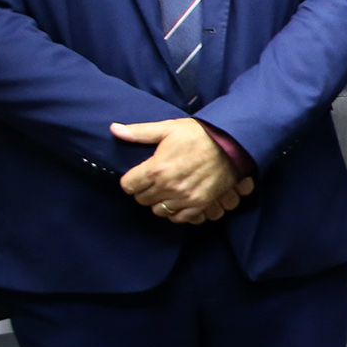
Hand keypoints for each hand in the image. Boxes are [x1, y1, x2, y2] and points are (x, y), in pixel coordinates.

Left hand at [114, 119, 239, 220]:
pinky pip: (180, 218)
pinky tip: (180, 201)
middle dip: (145, 191)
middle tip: (154, 181)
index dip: (131, 179)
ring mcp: (185, 198)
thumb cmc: (200, 134)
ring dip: (160, 202)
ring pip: (159, 211)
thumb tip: (114, 129)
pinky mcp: (201, 204)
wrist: (233, 142)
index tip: (139, 175)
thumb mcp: (168, 128)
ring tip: (167, 191)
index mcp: (156, 168)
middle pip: (142, 200)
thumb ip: (139, 132)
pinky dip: (178, 212)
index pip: (129, 185)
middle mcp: (168, 187)